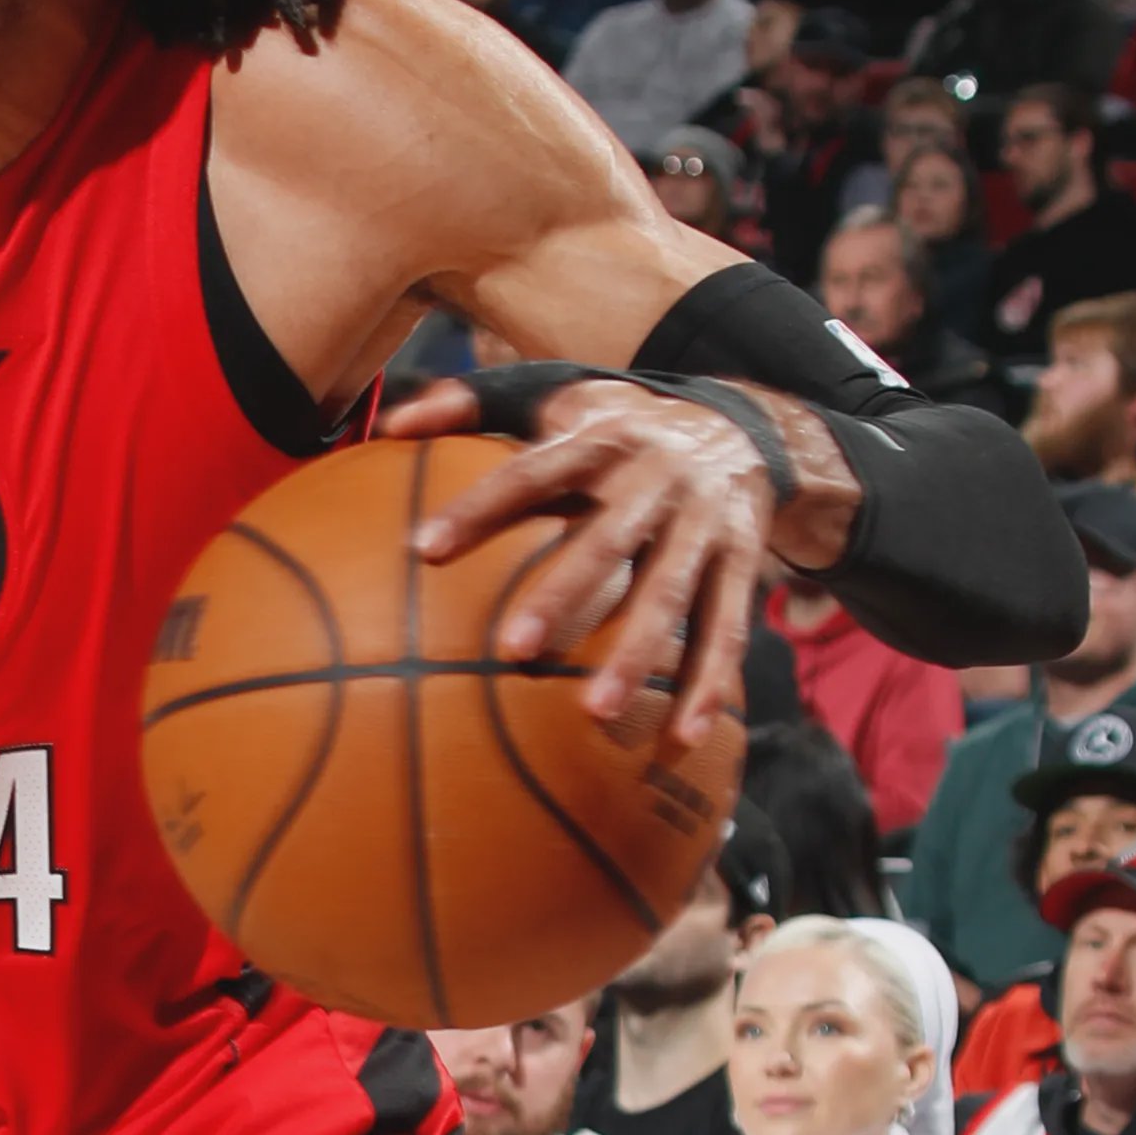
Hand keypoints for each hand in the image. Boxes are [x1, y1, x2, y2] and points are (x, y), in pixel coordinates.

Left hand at [382, 380, 791, 739]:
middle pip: (608, 539)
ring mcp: (704, 523)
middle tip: (512, 649)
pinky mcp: (743, 560)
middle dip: (564, 593)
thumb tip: (389, 425)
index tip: (425, 548)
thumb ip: (474, 405)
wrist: (746, 425)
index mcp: (602, 439)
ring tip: (596, 711)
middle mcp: (658, 478)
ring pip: (671, 592)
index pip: (532, 473)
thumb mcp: (560, 398)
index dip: (481, 508)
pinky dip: (707, 683)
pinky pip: (727, 627)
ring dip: (636, 653)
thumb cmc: (623, 428)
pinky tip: (682, 736)